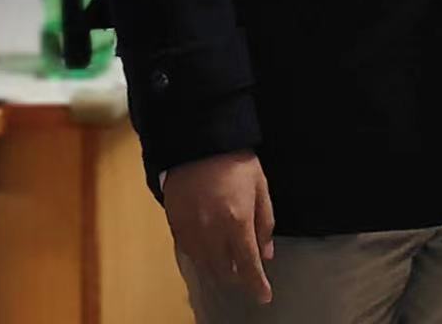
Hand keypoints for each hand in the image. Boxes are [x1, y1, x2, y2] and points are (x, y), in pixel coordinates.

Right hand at [163, 151, 274, 304]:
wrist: (198, 145)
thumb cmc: (237, 163)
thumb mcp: (261, 188)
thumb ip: (265, 223)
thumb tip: (266, 254)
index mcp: (237, 222)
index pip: (248, 264)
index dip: (256, 284)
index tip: (264, 297)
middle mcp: (212, 232)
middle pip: (224, 271)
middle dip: (237, 278)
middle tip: (247, 275)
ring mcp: (191, 230)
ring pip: (204, 266)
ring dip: (218, 272)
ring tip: (229, 268)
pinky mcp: (175, 226)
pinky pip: (188, 253)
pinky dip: (201, 259)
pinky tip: (209, 255)